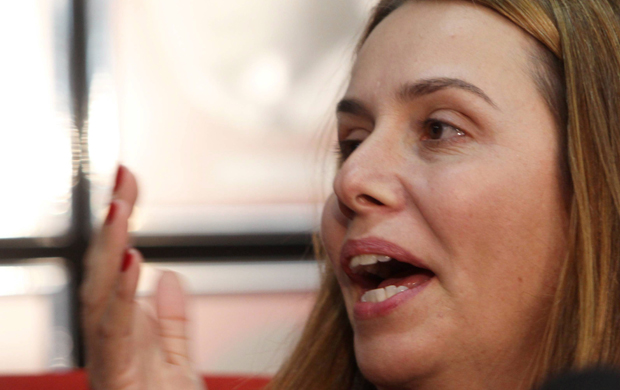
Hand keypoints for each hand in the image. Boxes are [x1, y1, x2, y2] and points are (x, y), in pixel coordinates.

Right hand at [81, 166, 204, 389]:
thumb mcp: (177, 361)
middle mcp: (108, 339)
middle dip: (111, 223)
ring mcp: (108, 358)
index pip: (116, 265)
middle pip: (103, 270)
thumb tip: (171, 276)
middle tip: (123, 178)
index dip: (119, 223)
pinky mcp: (116, 377)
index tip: (129, 180)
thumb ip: (172, 321)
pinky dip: (122, 294)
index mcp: (122, 330)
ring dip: (109, 248)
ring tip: (121, 208)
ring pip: (100, 294)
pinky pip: (116, 331)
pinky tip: (133, 259)